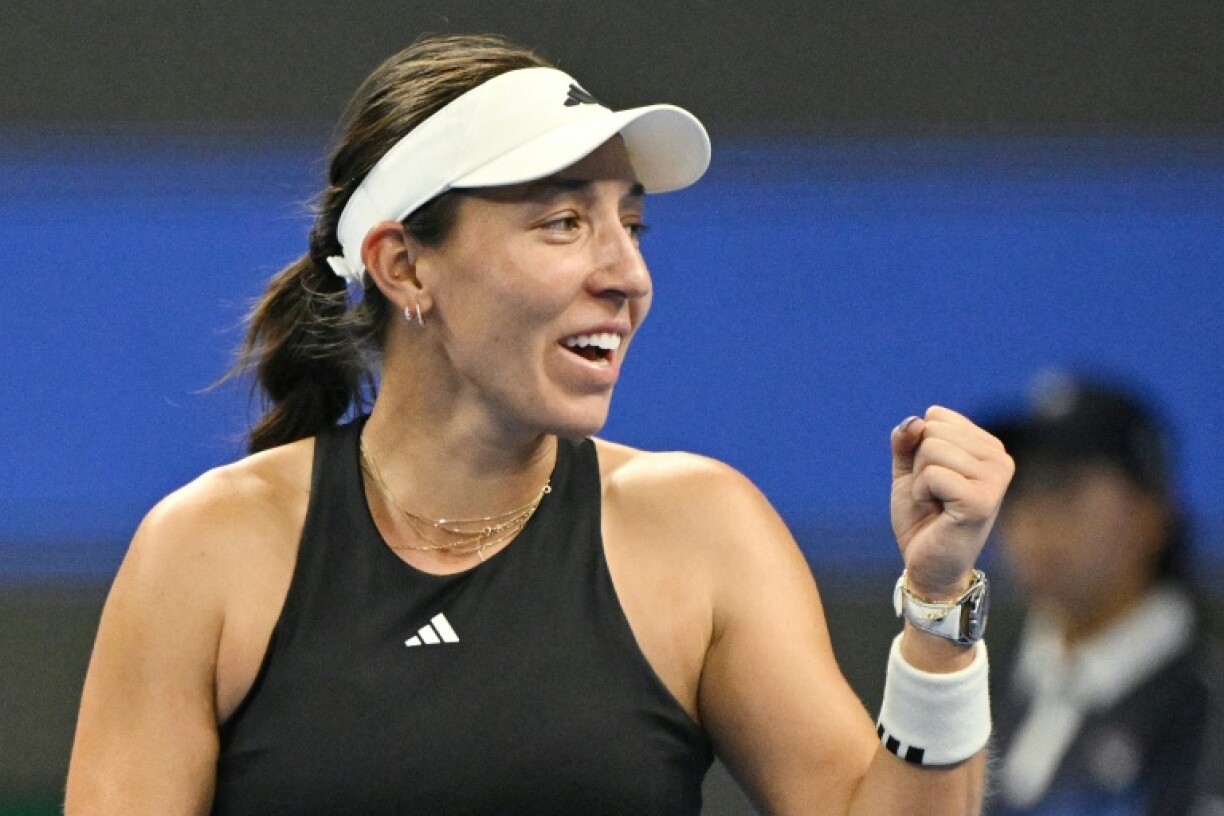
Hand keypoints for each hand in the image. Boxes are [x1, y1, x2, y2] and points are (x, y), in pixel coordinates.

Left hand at [889, 406, 1013, 598]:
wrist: (928, 565)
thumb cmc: (922, 517)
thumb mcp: (908, 470)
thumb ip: (907, 441)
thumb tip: (915, 420)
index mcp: (988, 446)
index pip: (936, 416)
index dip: (919, 448)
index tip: (933, 479)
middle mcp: (999, 458)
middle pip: (932, 431)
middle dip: (919, 464)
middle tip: (934, 495)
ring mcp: (995, 478)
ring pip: (931, 449)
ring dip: (920, 480)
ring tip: (937, 504)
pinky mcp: (982, 499)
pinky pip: (932, 473)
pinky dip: (922, 493)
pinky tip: (938, 512)